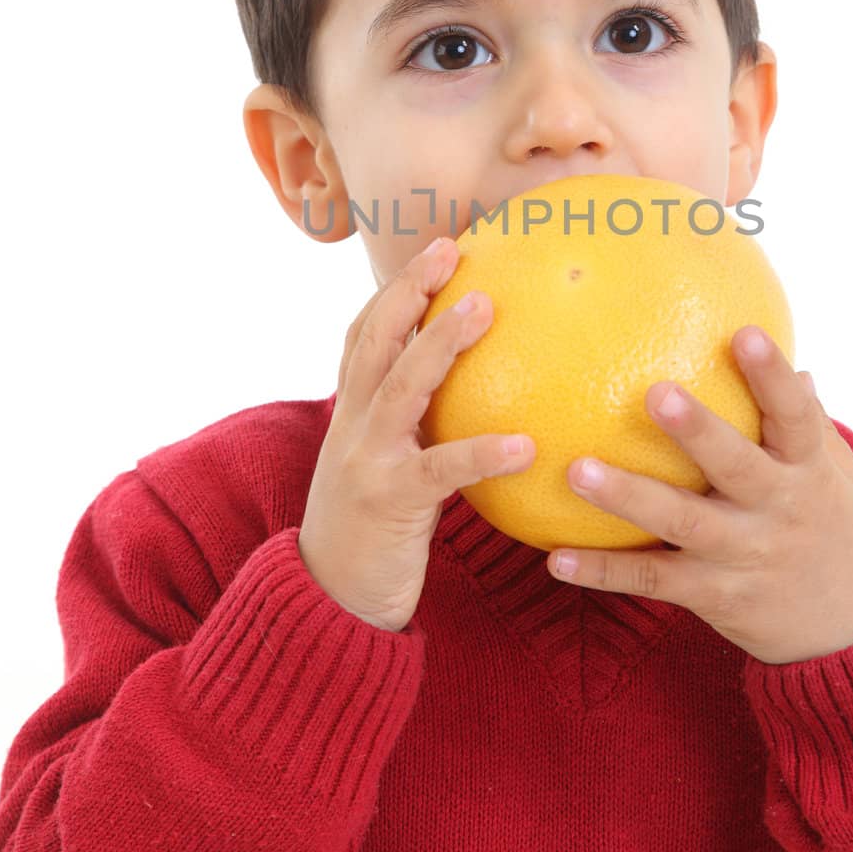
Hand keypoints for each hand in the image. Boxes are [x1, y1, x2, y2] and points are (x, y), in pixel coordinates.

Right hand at [298, 238, 535, 631]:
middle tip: (450, 248)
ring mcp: (365, 460)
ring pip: (401, 385)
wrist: (326, 603)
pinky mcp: (390, 502)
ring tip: (486, 307)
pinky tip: (526, 445)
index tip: (434, 250)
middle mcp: (352, 426)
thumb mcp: (385, 471)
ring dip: (440, 341)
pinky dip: (482, 452)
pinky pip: (442, 469)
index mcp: (351, 416)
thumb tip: (482, 405)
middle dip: (408, 290)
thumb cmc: (371, 535)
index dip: (393, 291)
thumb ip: (420, 435)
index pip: (362, 337)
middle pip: (375, 341)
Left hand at [546, 326, 852, 664]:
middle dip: (697, 431)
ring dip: (629, 497)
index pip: (796, 417)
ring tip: (578, 470)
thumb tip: (797, 368)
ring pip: (682, 524)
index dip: (773, 376)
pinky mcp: (715, 596)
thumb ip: (812, 426)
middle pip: (736, 466)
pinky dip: (604, 572)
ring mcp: (745, 556)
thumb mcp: (842, 478)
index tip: (745, 333)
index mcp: (810, 472)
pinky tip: (557, 558)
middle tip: (655, 392)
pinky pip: (653, 581)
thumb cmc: (843, 533)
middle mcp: (779, 511)